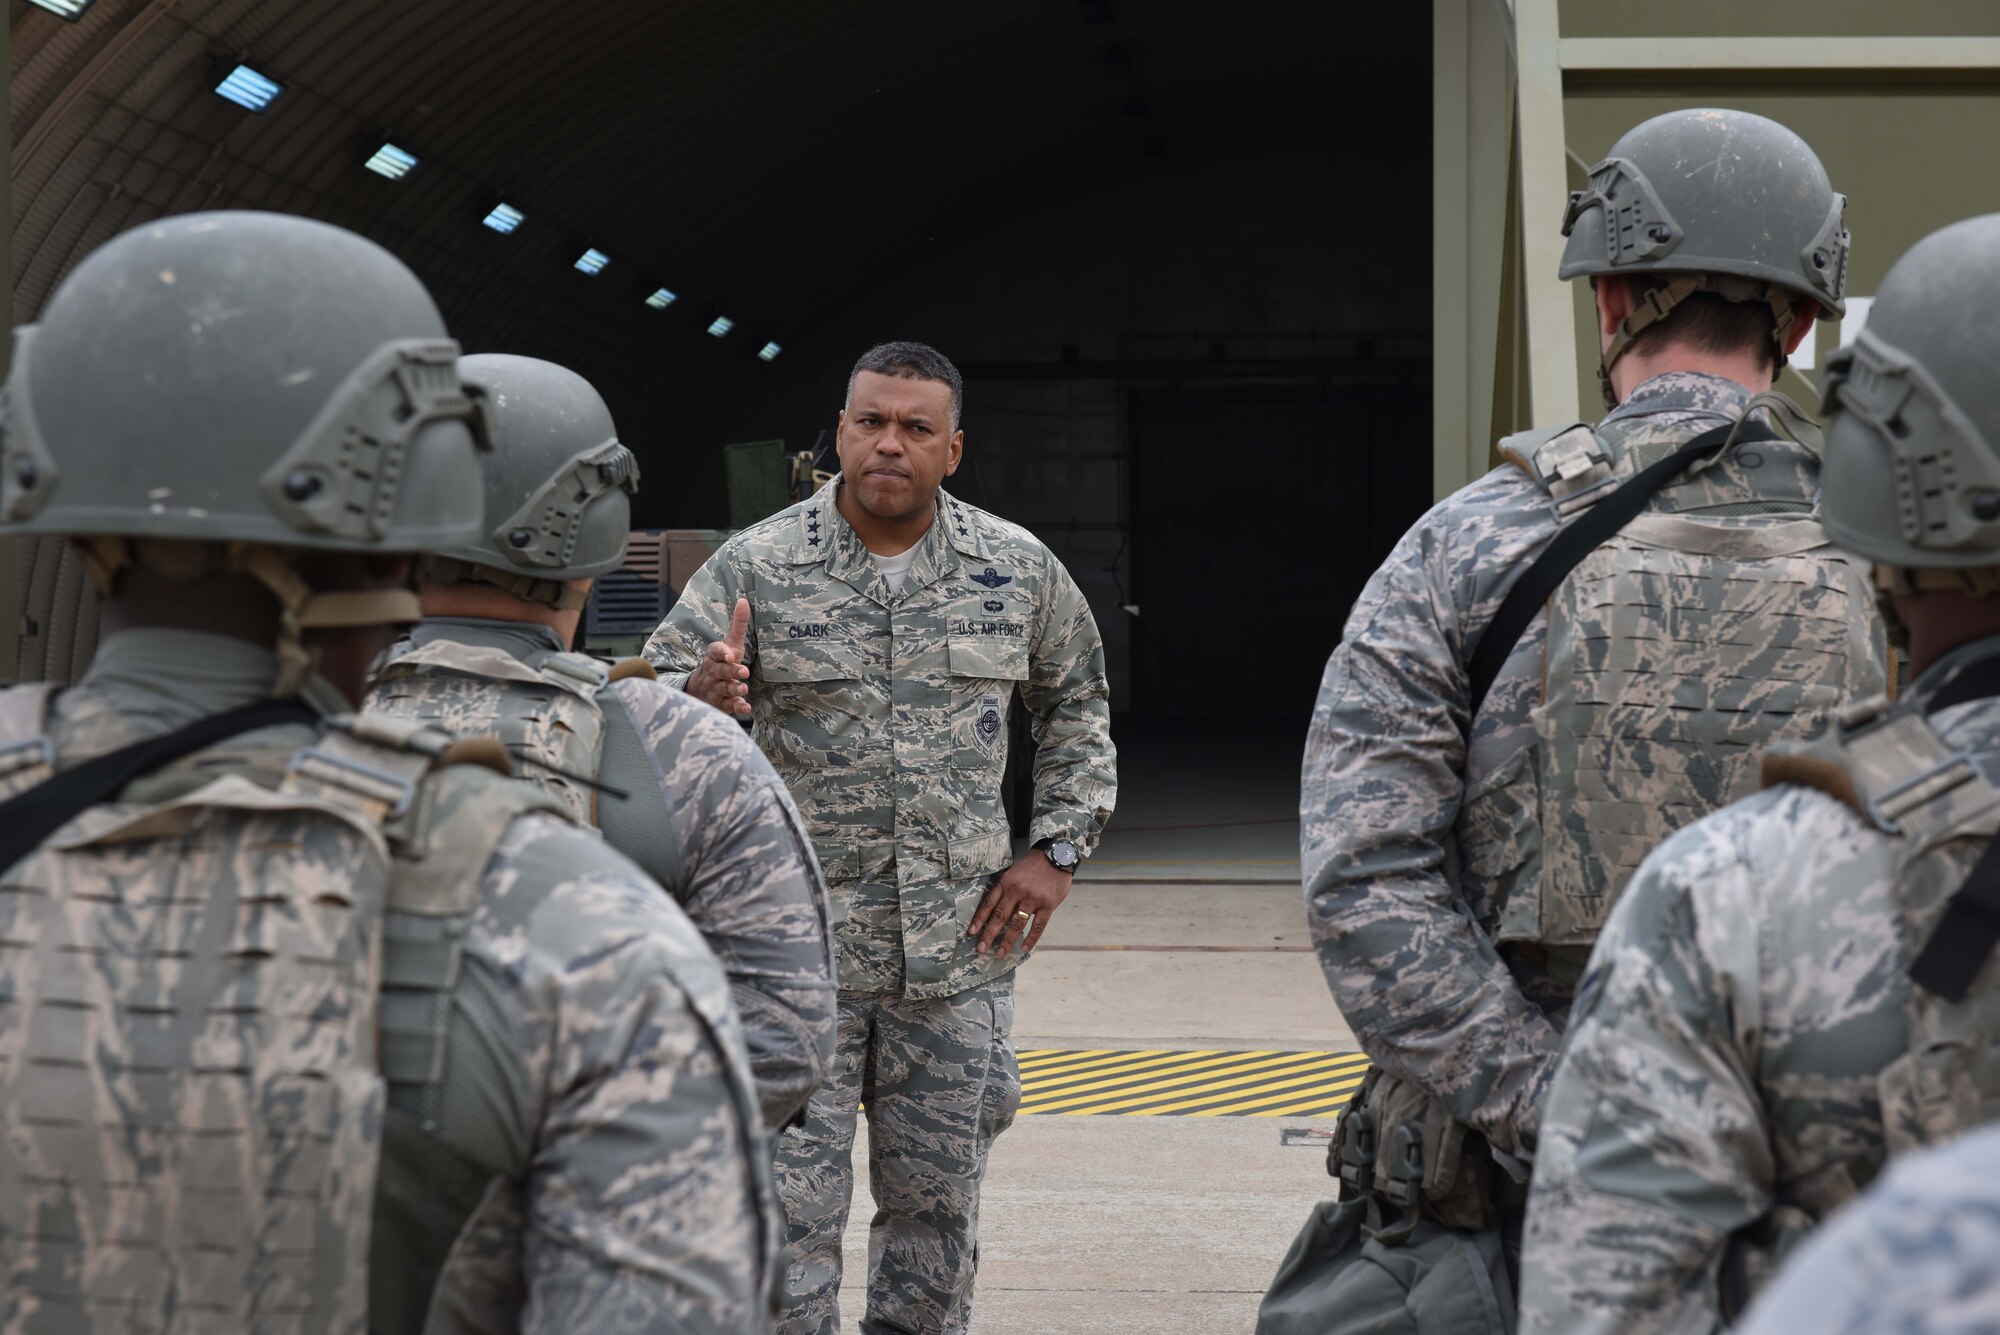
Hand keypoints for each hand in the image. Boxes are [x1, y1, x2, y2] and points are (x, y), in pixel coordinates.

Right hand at [685, 597, 751, 717]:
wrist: (701, 690)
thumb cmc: (721, 663)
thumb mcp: (729, 644)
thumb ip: (737, 625)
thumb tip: (743, 600)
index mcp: (713, 656)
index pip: (715, 651)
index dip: (722, 653)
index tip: (731, 655)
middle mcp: (713, 672)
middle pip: (720, 671)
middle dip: (731, 671)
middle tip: (743, 672)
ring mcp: (715, 689)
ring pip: (723, 689)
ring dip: (734, 689)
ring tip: (744, 689)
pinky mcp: (721, 705)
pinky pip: (728, 707)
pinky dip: (736, 707)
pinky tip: (746, 708)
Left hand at [968, 852, 1072, 958]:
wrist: (1057, 855)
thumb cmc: (1033, 865)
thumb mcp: (1014, 871)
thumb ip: (1005, 888)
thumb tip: (994, 910)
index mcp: (1006, 882)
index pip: (989, 903)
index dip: (979, 919)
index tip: (971, 932)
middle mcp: (1017, 891)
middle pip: (1000, 917)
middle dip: (989, 935)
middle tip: (981, 949)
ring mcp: (1033, 899)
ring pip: (1017, 924)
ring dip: (1007, 941)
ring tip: (1000, 954)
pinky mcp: (1048, 905)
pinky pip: (1038, 926)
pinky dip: (1031, 939)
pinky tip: (1024, 948)